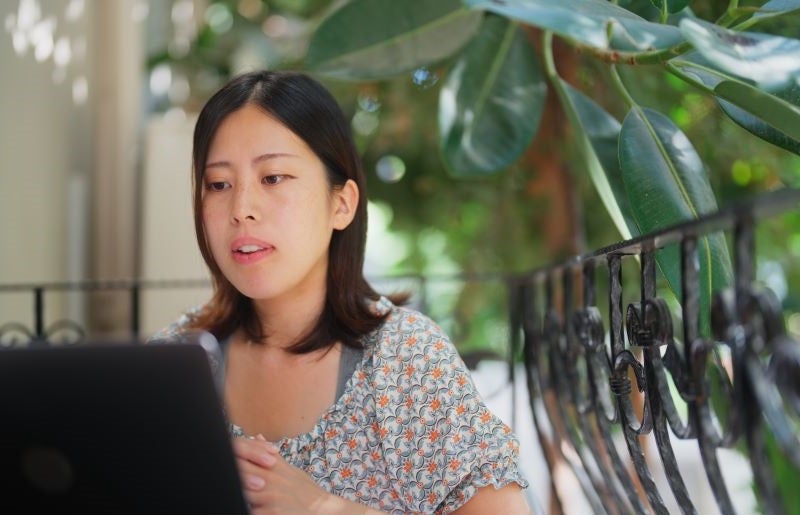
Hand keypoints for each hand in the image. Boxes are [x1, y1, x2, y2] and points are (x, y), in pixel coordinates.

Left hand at [231, 435, 351, 514]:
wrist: (324, 511)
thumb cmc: (306, 492)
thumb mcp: (291, 470)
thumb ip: (271, 456)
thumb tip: (257, 437)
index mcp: (274, 467)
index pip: (247, 455)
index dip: (233, 454)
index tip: (222, 455)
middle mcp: (271, 479)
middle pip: (240, 470)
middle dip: (231, 471)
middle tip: (219, 470)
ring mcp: (271, 496)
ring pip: (242, 491)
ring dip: (236, 491)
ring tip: (227, 490)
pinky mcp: (273, 513)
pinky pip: (250, 510)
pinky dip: (244, 507)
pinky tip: (239, 504)